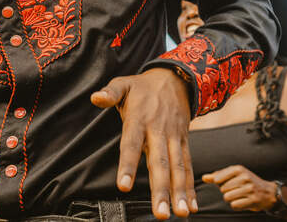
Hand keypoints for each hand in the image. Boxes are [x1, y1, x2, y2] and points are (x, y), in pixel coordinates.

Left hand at [91, 68, 195, 218]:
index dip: (128, 164)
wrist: (176, 78)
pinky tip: (191, 206)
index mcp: (140, 119)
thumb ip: (110, 93)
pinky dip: (191, 187)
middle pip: (159, 163)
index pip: (132, 144)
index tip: (123, 186)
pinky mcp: (184, 141)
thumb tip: (95, 98)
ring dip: (179, 192)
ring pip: (177, 168)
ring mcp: (174, 137)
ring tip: (180, 213)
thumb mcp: (124, 84)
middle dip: (160, 189)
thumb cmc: (143, 87)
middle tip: (160, 213)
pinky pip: (188, 165)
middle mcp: (159, 131)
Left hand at [201, 165, 276, 211]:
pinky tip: (243, 201)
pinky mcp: (252, 200)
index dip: (220, 184)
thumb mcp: (234, 175)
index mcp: (239, 169)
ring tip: (240, 196)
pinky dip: (236, 205)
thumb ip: (218, 175)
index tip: (228, 183)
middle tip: (237, 190)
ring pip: (227, 197)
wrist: (268, 192)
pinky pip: (234, 205)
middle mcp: (244, 177)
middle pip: (222, 189)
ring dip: (231, 199)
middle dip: (227, 191)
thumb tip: (204, 178)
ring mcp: (249, 189)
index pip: (218, 178)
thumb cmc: (247, 182)